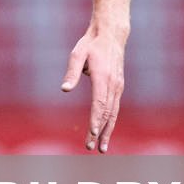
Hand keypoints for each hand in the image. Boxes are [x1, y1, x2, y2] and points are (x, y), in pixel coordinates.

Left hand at [61, 25, 125, 152]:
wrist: (111, 35)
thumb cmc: (91, 44)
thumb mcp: (77, 54)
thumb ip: (72, 72)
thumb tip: (64, 89)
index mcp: (102, 77)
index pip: (100, 103)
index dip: (96, 119)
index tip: (92, 133)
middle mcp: (113, 84)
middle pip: (107, 112)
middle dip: (100, 132)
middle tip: (91, 147)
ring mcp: (118, 86)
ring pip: (113, 113)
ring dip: (107, 131)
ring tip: (101, 148)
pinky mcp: (118, 87)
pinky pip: (115, 108)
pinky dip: (110, 122)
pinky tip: (105, 132)